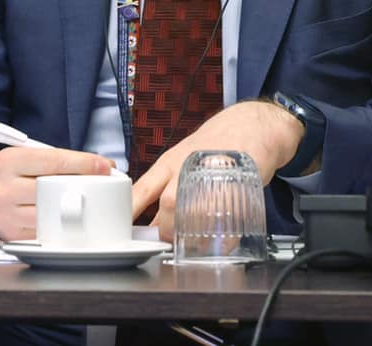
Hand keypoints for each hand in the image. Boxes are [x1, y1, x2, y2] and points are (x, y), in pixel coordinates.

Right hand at [0, 146, 115, 240]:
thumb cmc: (9, 173)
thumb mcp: (24, 156)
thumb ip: (55, 160)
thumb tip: (98, 166)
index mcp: (9, 162)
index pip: (53, 162)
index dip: (83, 164)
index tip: (105, 166)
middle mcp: (4, 188)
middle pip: (55, 189)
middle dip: (83, 187)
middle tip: (102, 185)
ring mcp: (7, 215)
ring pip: (53, 214)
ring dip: (75, 209)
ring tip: (86, 202)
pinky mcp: (13, 235)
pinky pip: (46, 232)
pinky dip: (61, 225)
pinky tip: (68, 219)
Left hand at [130, 100, 301, 240]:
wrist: (250, 126)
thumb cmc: (212, 147)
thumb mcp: (181, 162)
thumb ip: (166, 191)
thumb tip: (151, 222)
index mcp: (169, 163)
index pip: (142, 188)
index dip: (131, 210)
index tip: (121, 227)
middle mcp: (186, 168)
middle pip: (168, 203)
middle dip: (165, 229)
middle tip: (168, 241)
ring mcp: (211, 175)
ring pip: (193, 211)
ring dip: (191, 234)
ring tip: (191, 245)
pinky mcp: (238, 184)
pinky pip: (226, 215)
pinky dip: (221, 235)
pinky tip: (218, 241)